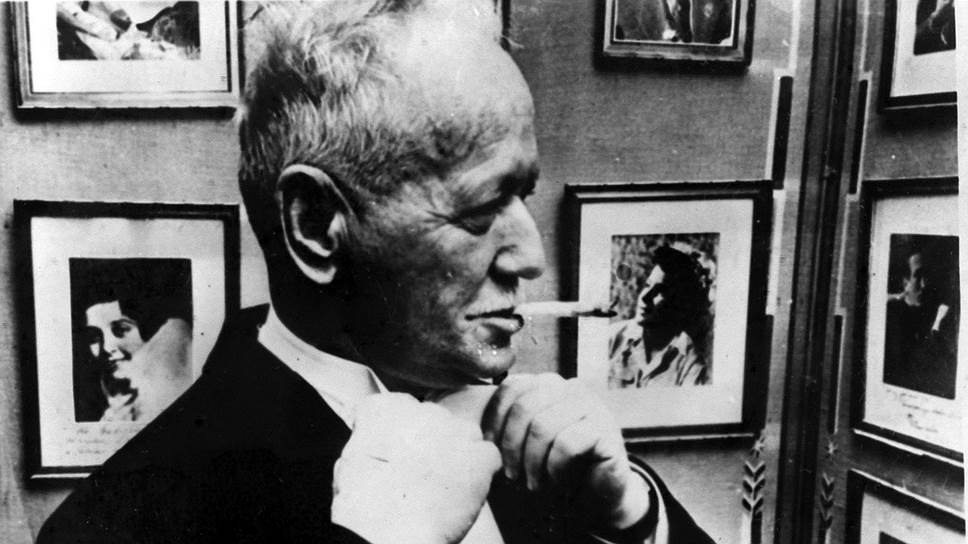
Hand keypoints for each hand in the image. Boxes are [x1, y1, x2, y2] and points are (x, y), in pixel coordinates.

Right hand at [332, 393, 501, 543]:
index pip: (402, 408)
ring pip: (465, 434)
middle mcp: (424, 409)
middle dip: (431, 442)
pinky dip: (482, 471)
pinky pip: (488, 455)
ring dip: (458, 453)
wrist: (391, 526)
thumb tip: (372, 438)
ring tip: (443, 485)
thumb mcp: (349, 459)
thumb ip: (367, 438)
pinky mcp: (479, 455)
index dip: (403, 435)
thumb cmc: (364, 501)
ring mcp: (455, 429)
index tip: (399, 455)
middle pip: (435, 420)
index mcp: (387, 407)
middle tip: (420, 475)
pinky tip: (465, 490)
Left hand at [482, 373, 651, 530]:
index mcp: (547, 385)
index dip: (495, 420)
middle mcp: (570, 388)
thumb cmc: (552, 470)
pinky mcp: (606, 429)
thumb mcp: (523, 445)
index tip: (490, 453)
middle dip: (511, 446)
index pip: (511, 387)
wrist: (598, 497)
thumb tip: (467, 430)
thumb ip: (503, 429)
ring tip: (532, 484)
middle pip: (525, 407)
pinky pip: (567, 443)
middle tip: (511, 476)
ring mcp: (591, 405)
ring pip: (544, 425)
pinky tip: (557, 482)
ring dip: (531, 462)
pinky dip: (554, 468)